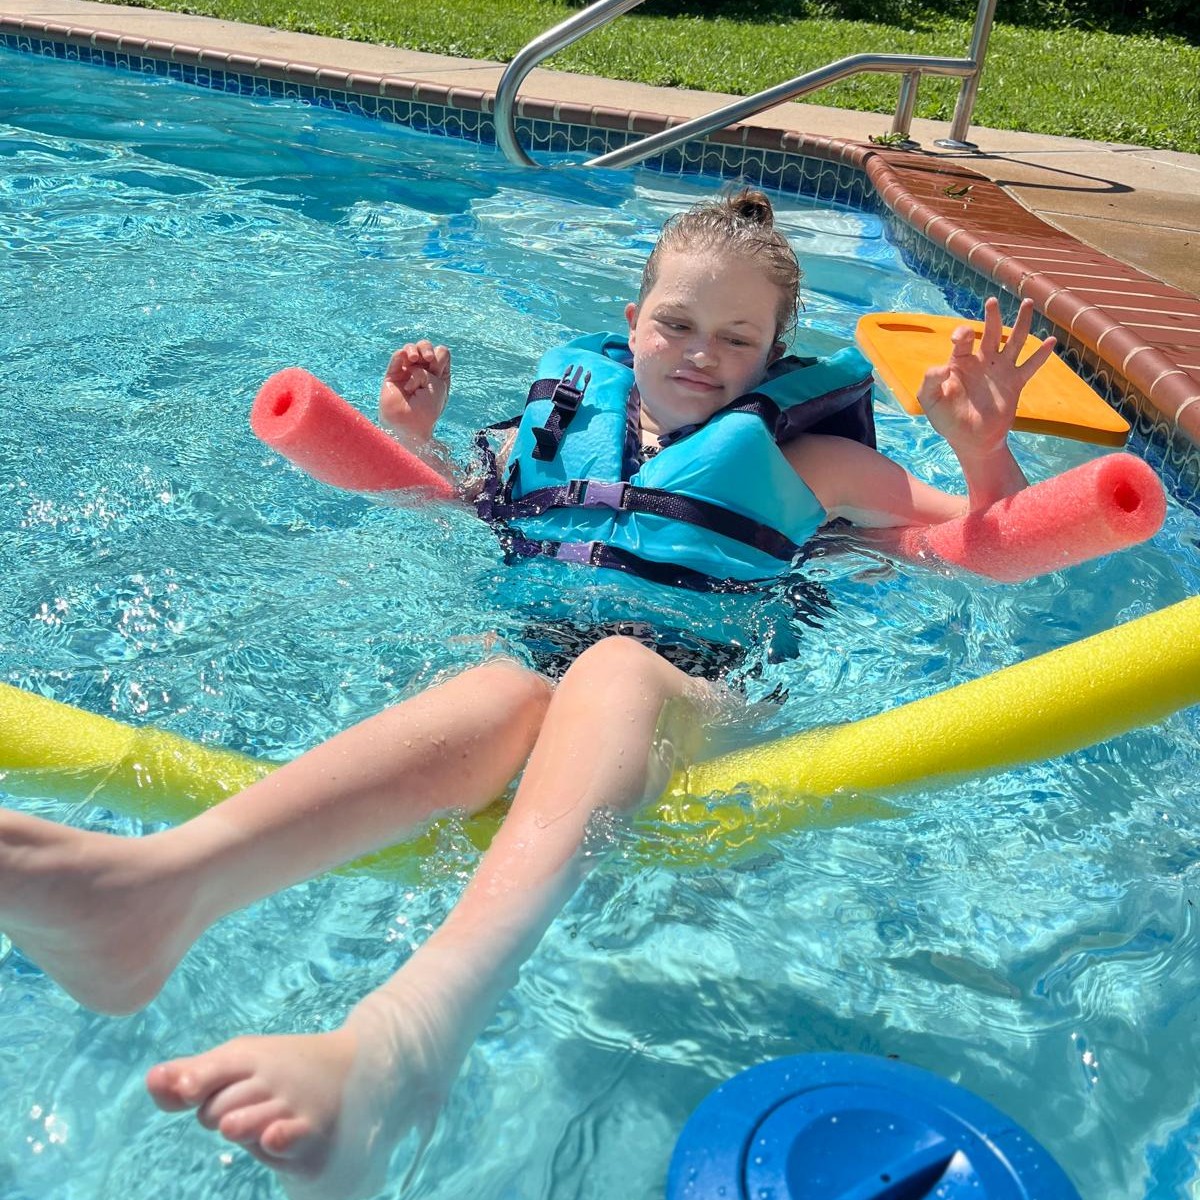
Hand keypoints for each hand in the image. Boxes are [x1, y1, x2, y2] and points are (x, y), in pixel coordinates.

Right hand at [379, 340, 450, 443]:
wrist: (409, 424)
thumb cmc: (426, 409)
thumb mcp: (438, 385)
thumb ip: (430, 366)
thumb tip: (409, 357)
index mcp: (438, 375)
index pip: (441, 353)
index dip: (440, 356)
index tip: (438, 370)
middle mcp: (423, 372)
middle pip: (426, 347)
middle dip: (428, 349)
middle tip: (428, 360)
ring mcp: (407, 373)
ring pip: (410, 349)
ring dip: (415, 349)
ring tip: (414, 358)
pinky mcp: (392, 375)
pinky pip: (396, 358)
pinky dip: (401, 354)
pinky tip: (404, 356)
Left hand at [916, 297, 1055, 458]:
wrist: (971, 439)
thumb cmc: (947, 420)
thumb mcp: (931, 401)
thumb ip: (931, 382)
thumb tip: (942, 367)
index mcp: (961, 362)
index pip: (964, 339)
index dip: (963, 334)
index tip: (961, 338)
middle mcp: (982, 361)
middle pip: (990, 332)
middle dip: (992, 316)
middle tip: (992, 301)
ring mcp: (1000, 370)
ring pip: (1014, 341)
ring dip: (1021, 322)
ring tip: (1027, 302)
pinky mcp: (1014, 383)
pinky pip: (1030, 365)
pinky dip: (1041, 354)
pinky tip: (1052, 341)